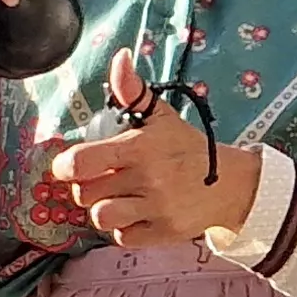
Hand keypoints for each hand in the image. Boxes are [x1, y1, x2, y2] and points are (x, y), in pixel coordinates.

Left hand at [45, 53, 252, 246]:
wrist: (230, 184)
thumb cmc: (186, 148)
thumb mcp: (161, 116)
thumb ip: (132, 90)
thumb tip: (120, 58)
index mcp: (140, 147)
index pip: (82, 162)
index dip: (66, 166)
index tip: (70, 165)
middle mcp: (147, 179)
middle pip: (86, 193)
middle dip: (88, 187)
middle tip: (104, 180)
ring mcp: (156, 208)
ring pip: (101, 218)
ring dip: (104, 209)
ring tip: (118, 199)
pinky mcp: (162, 233)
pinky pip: (122, 238)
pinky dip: (124, 229)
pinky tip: (136, 214)